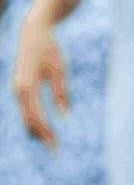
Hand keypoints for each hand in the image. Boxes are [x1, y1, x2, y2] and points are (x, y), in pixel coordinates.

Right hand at [14, 9, 68, 146]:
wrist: (33, 32)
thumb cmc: (50, 49)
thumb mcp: (60, 70)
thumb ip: (62, 93)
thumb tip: (65, 116)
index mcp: (28, 86)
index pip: (37, 116)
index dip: (46, 133)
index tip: (56, 146)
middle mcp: (19, 90)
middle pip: (29, 120)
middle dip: (42, 136)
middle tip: (55, 151)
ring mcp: (17, 89)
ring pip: (25, 116)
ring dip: (37, 131)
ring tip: (51, 143)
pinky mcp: (20, 88)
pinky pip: (25, 109)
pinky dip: (34, 121)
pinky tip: (44, 130)